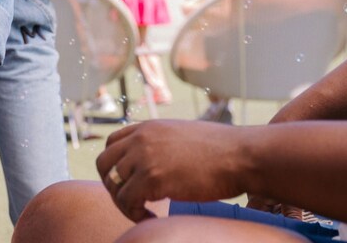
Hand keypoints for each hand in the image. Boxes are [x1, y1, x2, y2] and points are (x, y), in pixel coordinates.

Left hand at [96, 120, 253, 222]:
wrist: (242, 156)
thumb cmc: (223, 151)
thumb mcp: (183, 136)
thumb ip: (163, 143)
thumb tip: (158, 161)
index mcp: (148, 127)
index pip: (112, 144)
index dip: (115, 166)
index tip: (130, 183)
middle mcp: (141, 138)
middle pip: (103, 163)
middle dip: (112, 186)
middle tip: (132, 201)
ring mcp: (144, 157)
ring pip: (113, 185)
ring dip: (124, 203)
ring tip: (143, 213)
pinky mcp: (152, 178)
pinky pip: (127, 201)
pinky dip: (134, 214)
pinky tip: (152, 218)